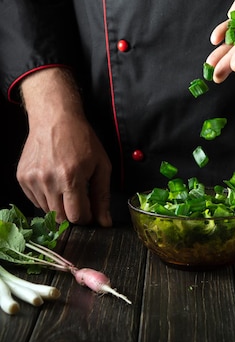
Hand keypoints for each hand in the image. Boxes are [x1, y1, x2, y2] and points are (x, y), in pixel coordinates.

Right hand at [16, 68, 112, 226]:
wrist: (54, 118)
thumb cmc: (81, 139)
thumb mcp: (101, 165)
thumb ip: (102, 196)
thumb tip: (105, 223)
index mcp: (71, 178)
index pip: (77, 217)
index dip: (86, 216)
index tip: (89, 209)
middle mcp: (49, 181)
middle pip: (60, 217)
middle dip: (72, 212)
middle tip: (78, 197)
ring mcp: (33, 180)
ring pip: (47, 210)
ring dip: (58, 204)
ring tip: (65, 184)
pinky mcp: (22, 178)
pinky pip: (35, 200)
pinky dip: (46, 197)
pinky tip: (53, 180)